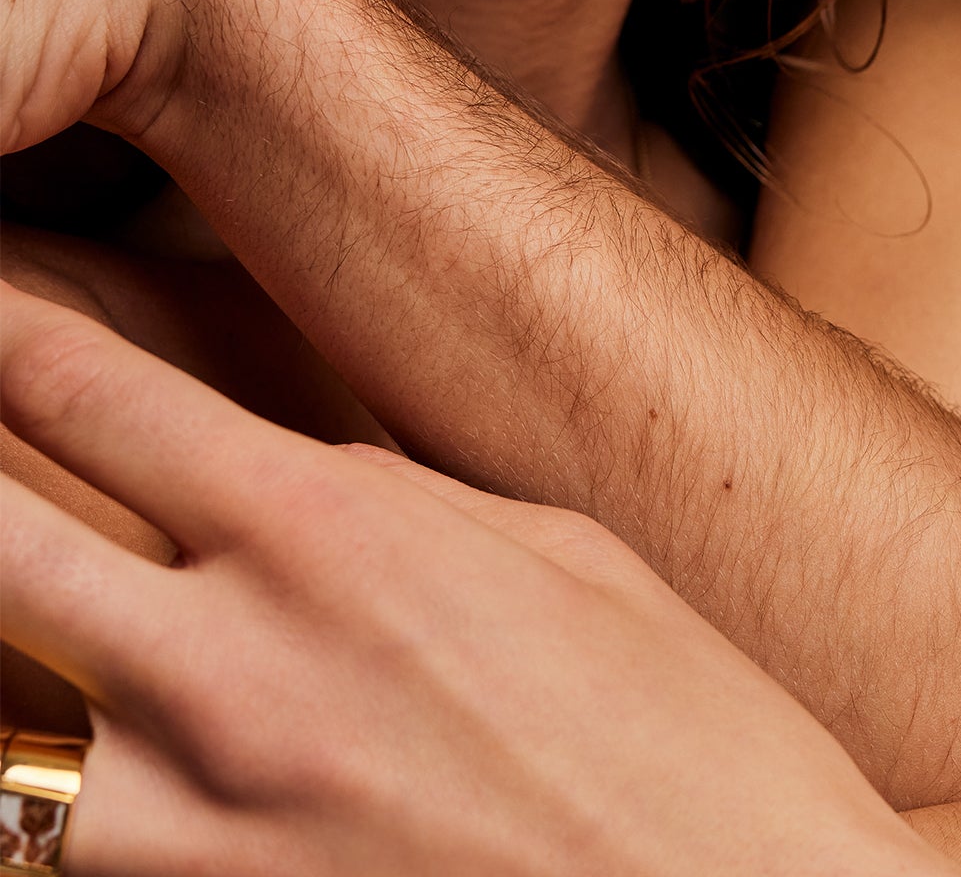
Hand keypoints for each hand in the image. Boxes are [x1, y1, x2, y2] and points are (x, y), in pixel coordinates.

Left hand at [0, 284, 956, 876]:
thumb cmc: (691, 729)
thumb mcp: (562, 555)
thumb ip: (408, 511)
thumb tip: (315, 486)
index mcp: (340, 531)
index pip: (103, 399)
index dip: (5, 338)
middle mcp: (241, 667)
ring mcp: (203, 823)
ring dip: (6, 688)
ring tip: (21, 632)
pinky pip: (65, 865)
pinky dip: (59, 818)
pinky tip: (80, 775)